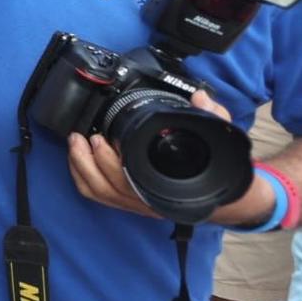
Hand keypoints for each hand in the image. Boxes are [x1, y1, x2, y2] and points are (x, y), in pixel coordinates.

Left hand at [67, 90, 233, 218]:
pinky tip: (78, 160)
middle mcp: (149, 197)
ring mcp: (138, 202)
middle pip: (108, 187)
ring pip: (101, 193)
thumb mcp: (220, 136)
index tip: (102, 137)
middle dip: (88, 161)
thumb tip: (200, 98)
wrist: (225, 195)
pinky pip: (100, 197)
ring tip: (76, 143)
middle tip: (83, 136)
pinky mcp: (130, 202)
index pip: (132, 179)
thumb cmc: (217, 168)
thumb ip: (213, 115)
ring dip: (81, 169)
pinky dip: (84, 179)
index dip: (110, 161)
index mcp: (167, 185)